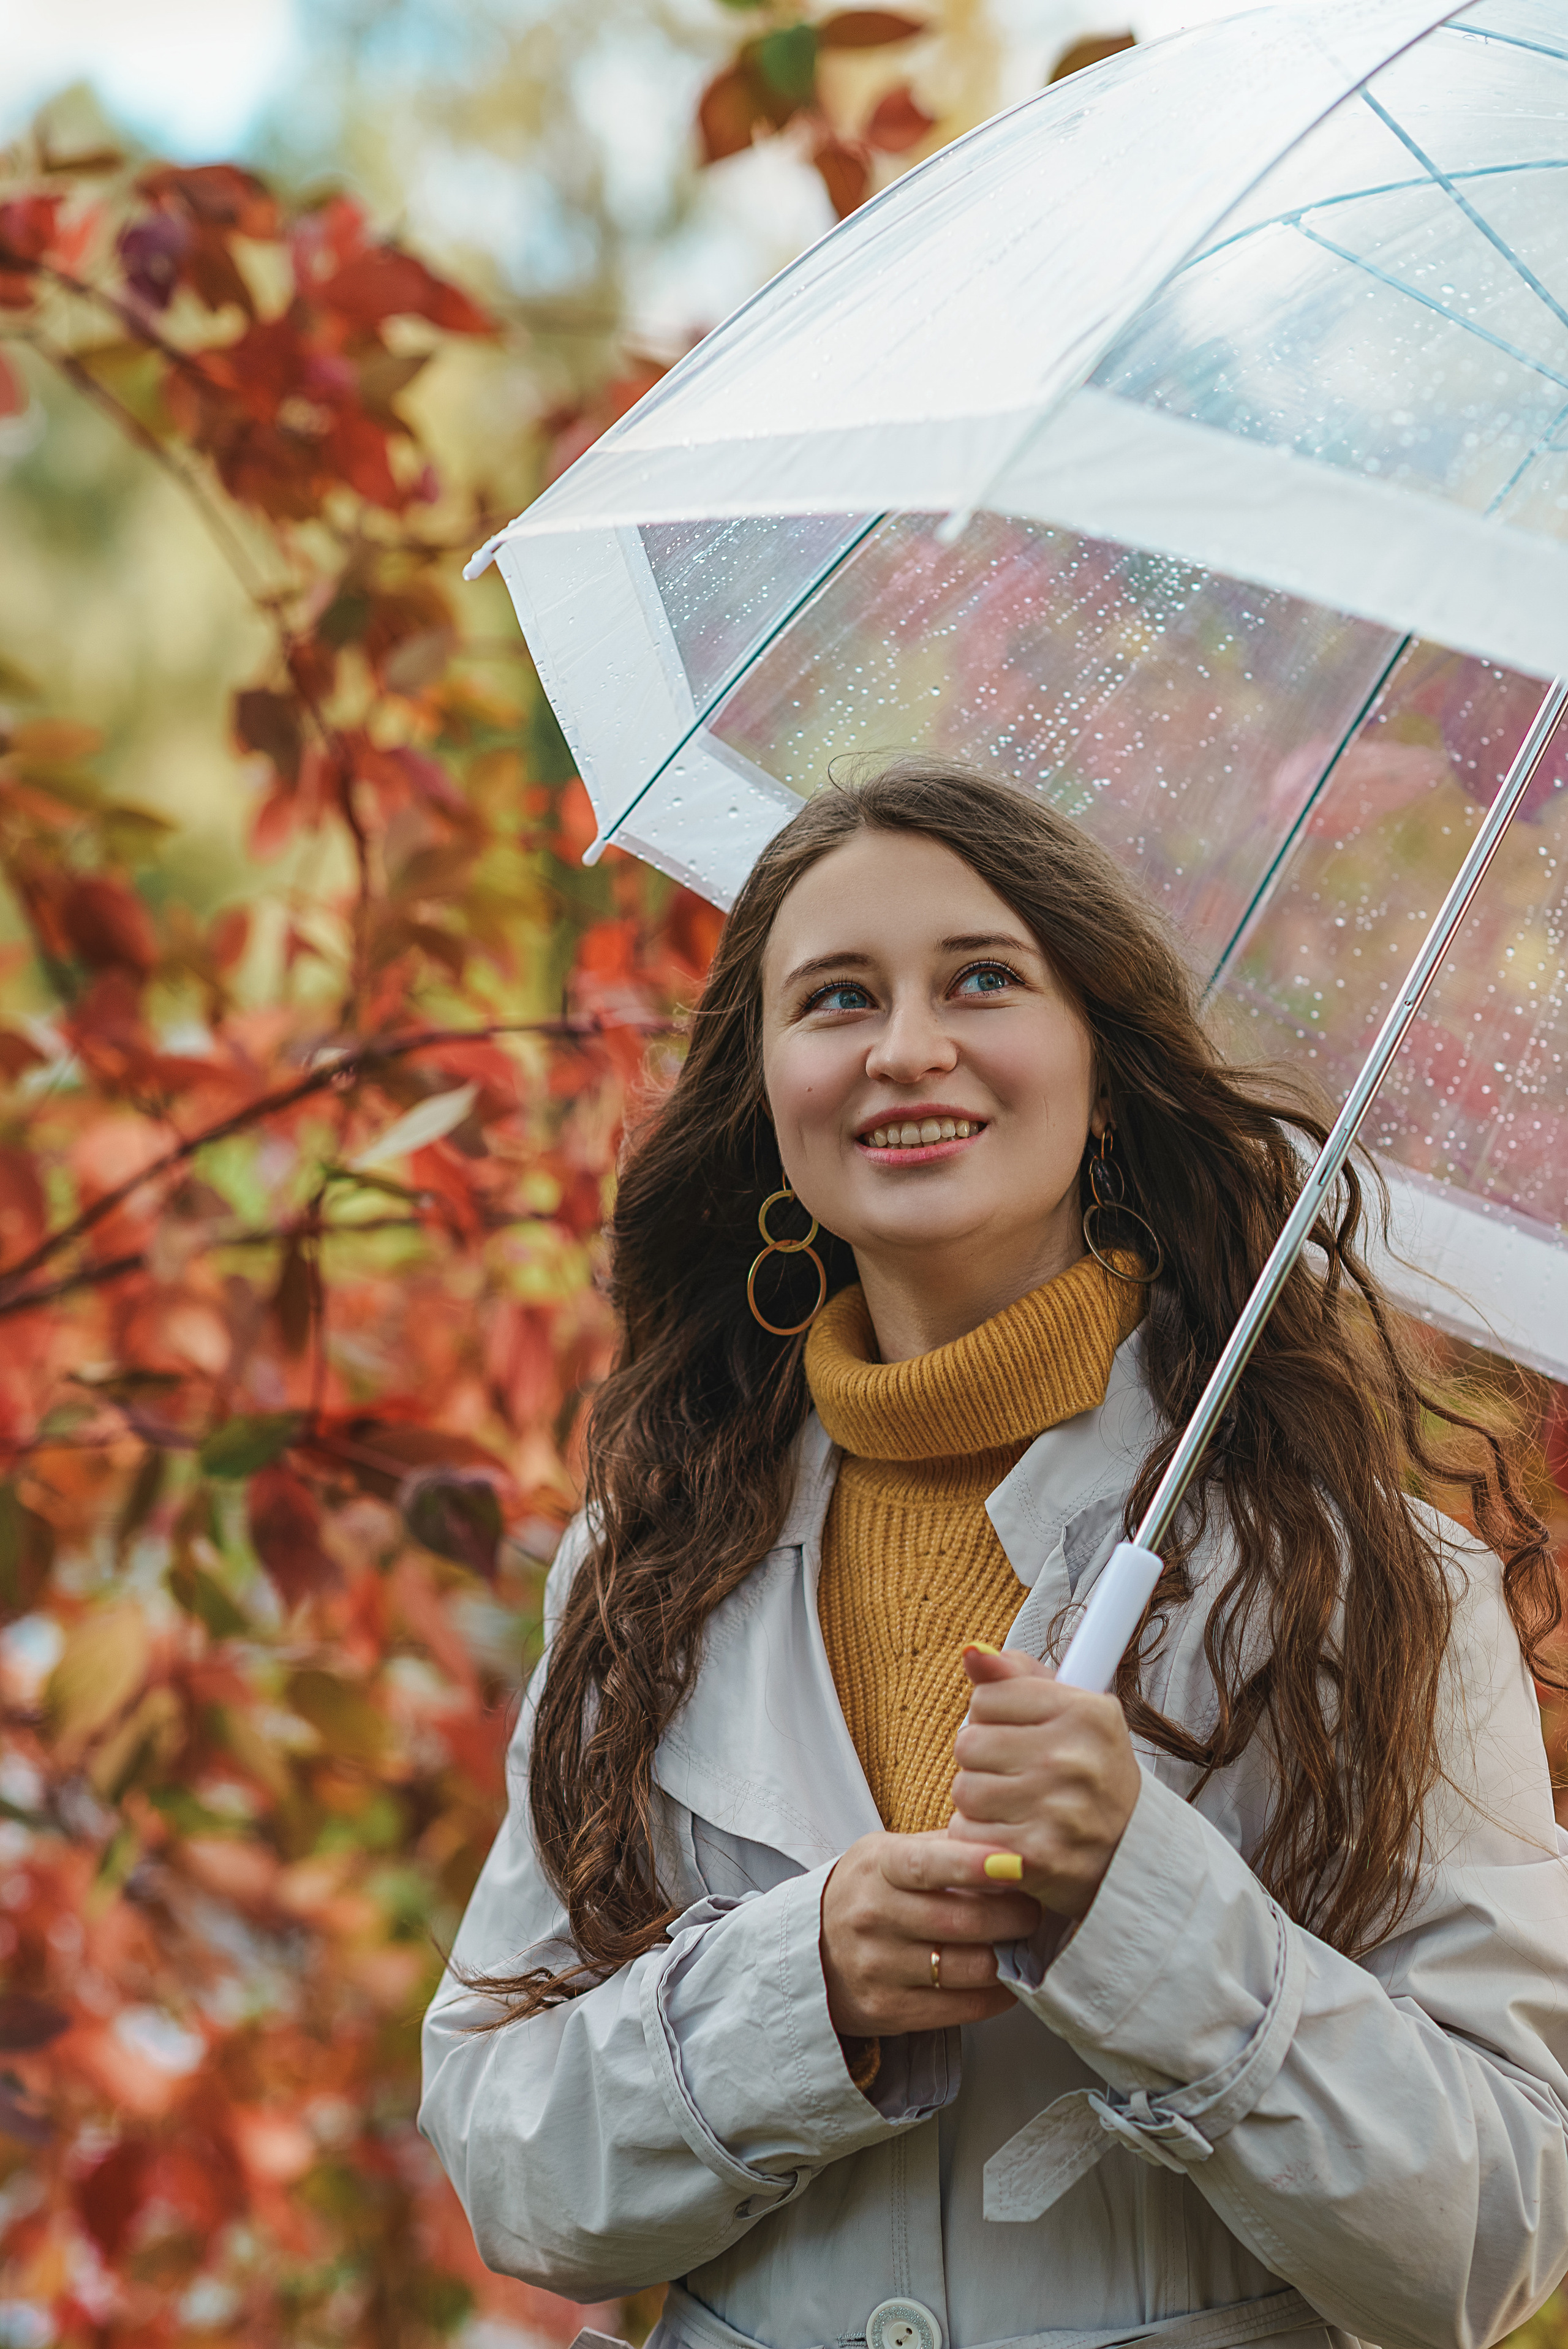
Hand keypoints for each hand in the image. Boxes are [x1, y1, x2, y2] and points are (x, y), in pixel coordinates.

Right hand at [819, 1830, 1041, 2037]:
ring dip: (1010, 1958)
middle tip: (1037, 1910)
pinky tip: (1007, 1979)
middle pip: (961, 1922)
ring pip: (967, 1968)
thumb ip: (943, 1848)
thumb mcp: (888, 1853)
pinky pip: (961, 2008)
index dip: (973, 1864)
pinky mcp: (888, 2011)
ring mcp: (878, 1968)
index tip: (1014, 1863)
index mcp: (877, 1868)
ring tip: (1025, 1944)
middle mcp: (872, 1917)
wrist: (810, 1949)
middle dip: (1014, 1916)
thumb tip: (1009, 1846)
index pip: (927, 1865)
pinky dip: (997, 1995)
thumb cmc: (868, 1892)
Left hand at [948, 1647, 1139, 1917]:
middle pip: (968, 1743)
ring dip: (978, 1800)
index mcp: (1085, 1713)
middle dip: (981, 1759)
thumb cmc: (1092, 1772)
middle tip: (1014, 1773)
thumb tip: (972, 1653)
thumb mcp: (1072, 1710)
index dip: (993, 1717)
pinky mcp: (1037, 1856)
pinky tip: (1009, 1834)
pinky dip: (978, 1837)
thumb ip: (1017, 1676)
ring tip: (1013, 1805)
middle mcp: (1073, 1759)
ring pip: (964, 1790)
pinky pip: (968, 1834)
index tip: (1018, 1734)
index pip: (986, 1697)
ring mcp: (1057, 1810)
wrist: (1130, 1853)